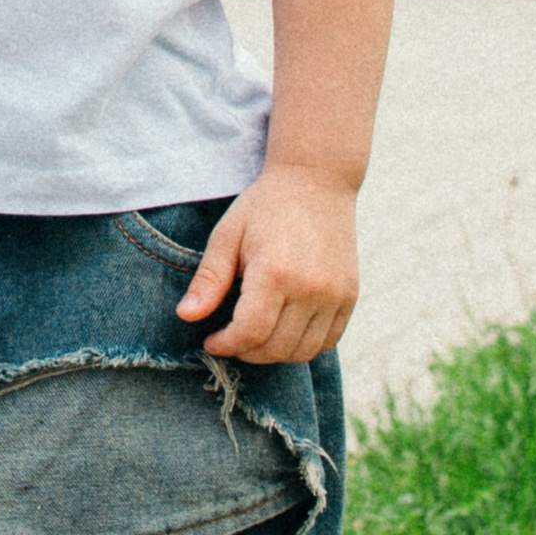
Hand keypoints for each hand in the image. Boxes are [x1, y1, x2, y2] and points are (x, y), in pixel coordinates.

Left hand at [174, 162, 357, 364]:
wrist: (317, 181)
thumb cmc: (265, 206)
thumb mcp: (227, 235)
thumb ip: (209, 280)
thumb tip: (186, 316)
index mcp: (276, 273)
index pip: (250, 333)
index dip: (226, 345)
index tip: (212, 341)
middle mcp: (311, 289)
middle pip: (275, 348)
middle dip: (246, 352)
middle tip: (230, 339)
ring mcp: (335, 295)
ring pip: (303, 352)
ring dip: (274, 354)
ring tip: (256, 336)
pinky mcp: (349, 296)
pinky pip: (327, 342)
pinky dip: (303, 346)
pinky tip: (283, 330)